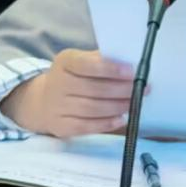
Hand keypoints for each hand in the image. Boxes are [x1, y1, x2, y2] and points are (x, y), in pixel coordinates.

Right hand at [1, 49, 136, 138]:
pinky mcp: (60, 126)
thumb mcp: (80, 61)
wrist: (42, 100)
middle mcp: (58, 83)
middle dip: (122, 90)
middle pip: (93, 89)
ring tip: (134, 103)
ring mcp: (56, 106)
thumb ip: (100, 60)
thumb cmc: (72, 77)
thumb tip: (129, 62)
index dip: (110, 69)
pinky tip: (120, 119)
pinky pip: (85, 126)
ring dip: (117, 106)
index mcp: (64, 62)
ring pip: (91, 108)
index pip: (87, 65)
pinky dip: (105, 124)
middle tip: (143, 89)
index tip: (131, 72)